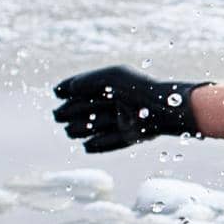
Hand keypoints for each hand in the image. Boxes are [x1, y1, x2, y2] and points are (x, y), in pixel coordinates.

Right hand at [52, 66, 210, 152]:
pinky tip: (87, 145)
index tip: (57, 92)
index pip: (83, 89)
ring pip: (93, 128)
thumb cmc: (139, 89)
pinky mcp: (130, 135)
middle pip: (84, 109)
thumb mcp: (112, 78)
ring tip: (71, 130)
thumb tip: (67, 88)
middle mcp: (116, 103)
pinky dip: (97, 145)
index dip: (68, 90)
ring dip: (80, 129)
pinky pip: (108, 144)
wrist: (165, 109)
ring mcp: (122, 120)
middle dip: (70, 112)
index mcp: (112, 86)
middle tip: (59, 115)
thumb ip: (88, 80)